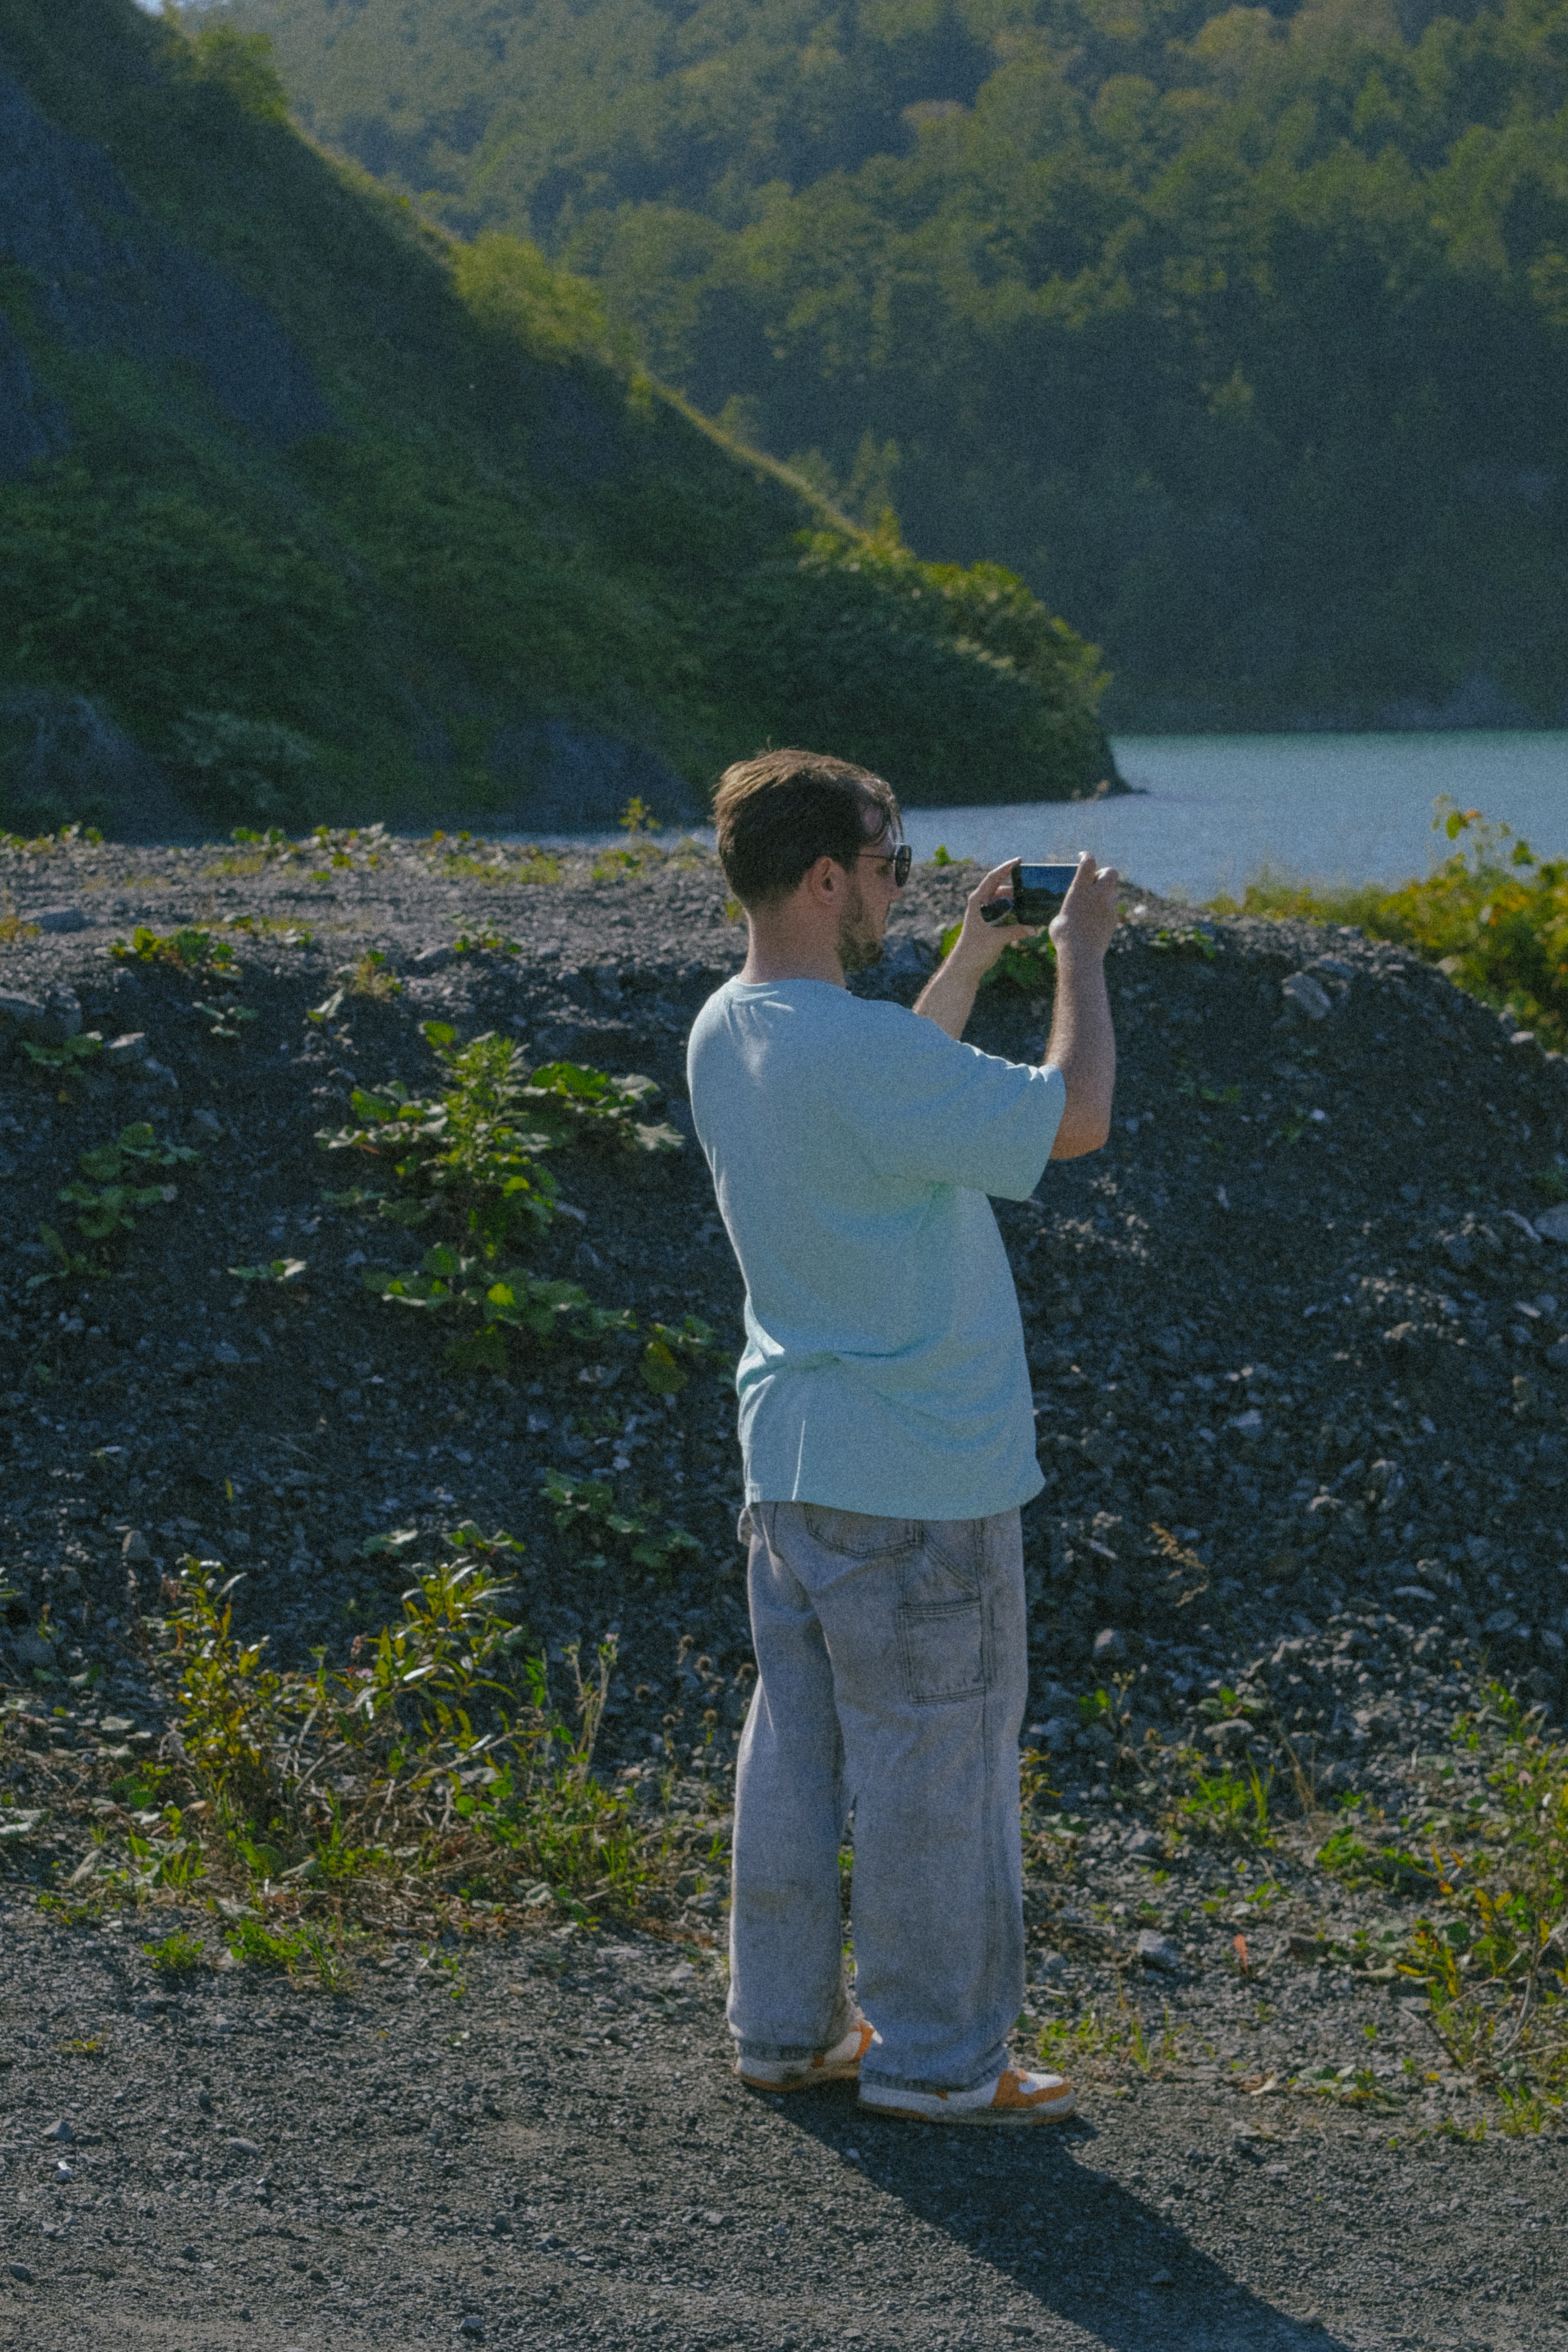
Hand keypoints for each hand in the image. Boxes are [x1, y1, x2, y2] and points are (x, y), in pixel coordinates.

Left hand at [945, 858, 1040, 977]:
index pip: (993, 878)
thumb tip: (1035, 929)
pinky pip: (1005, 910)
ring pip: (1004, 899)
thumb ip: (1015, 932)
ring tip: (1032, 898)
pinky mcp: (990, 921)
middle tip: (1032, 882)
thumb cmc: (974, 950)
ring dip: (1017, 898)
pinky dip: (1015, 909)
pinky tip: (1027, 911)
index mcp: (977, 901)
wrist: (965, 966)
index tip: (1019, 860)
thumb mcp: (996, 940)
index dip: (1006, 868)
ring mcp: (985, 912)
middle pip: (1001, 887)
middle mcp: (980, 903)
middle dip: (1016, 884)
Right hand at [1049, 851, 1118, 961]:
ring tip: (1093, 905)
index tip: (1082, 856)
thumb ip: (1067, 910)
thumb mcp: (1058, 919)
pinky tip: (1095, 921)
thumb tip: (1067, 914)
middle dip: (1104, 873)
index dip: (1086, 856)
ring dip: (1105, 894)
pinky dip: (1105, 910)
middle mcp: (1097, 895)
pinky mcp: (1113, 920)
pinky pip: (1112, 909)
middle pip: (1110, 872)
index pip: (1088, 863)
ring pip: (1113, 892)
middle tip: (1095, 882)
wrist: (1081, 955)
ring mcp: (1108, 907)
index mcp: (1079, 890)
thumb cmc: (1063, 937)